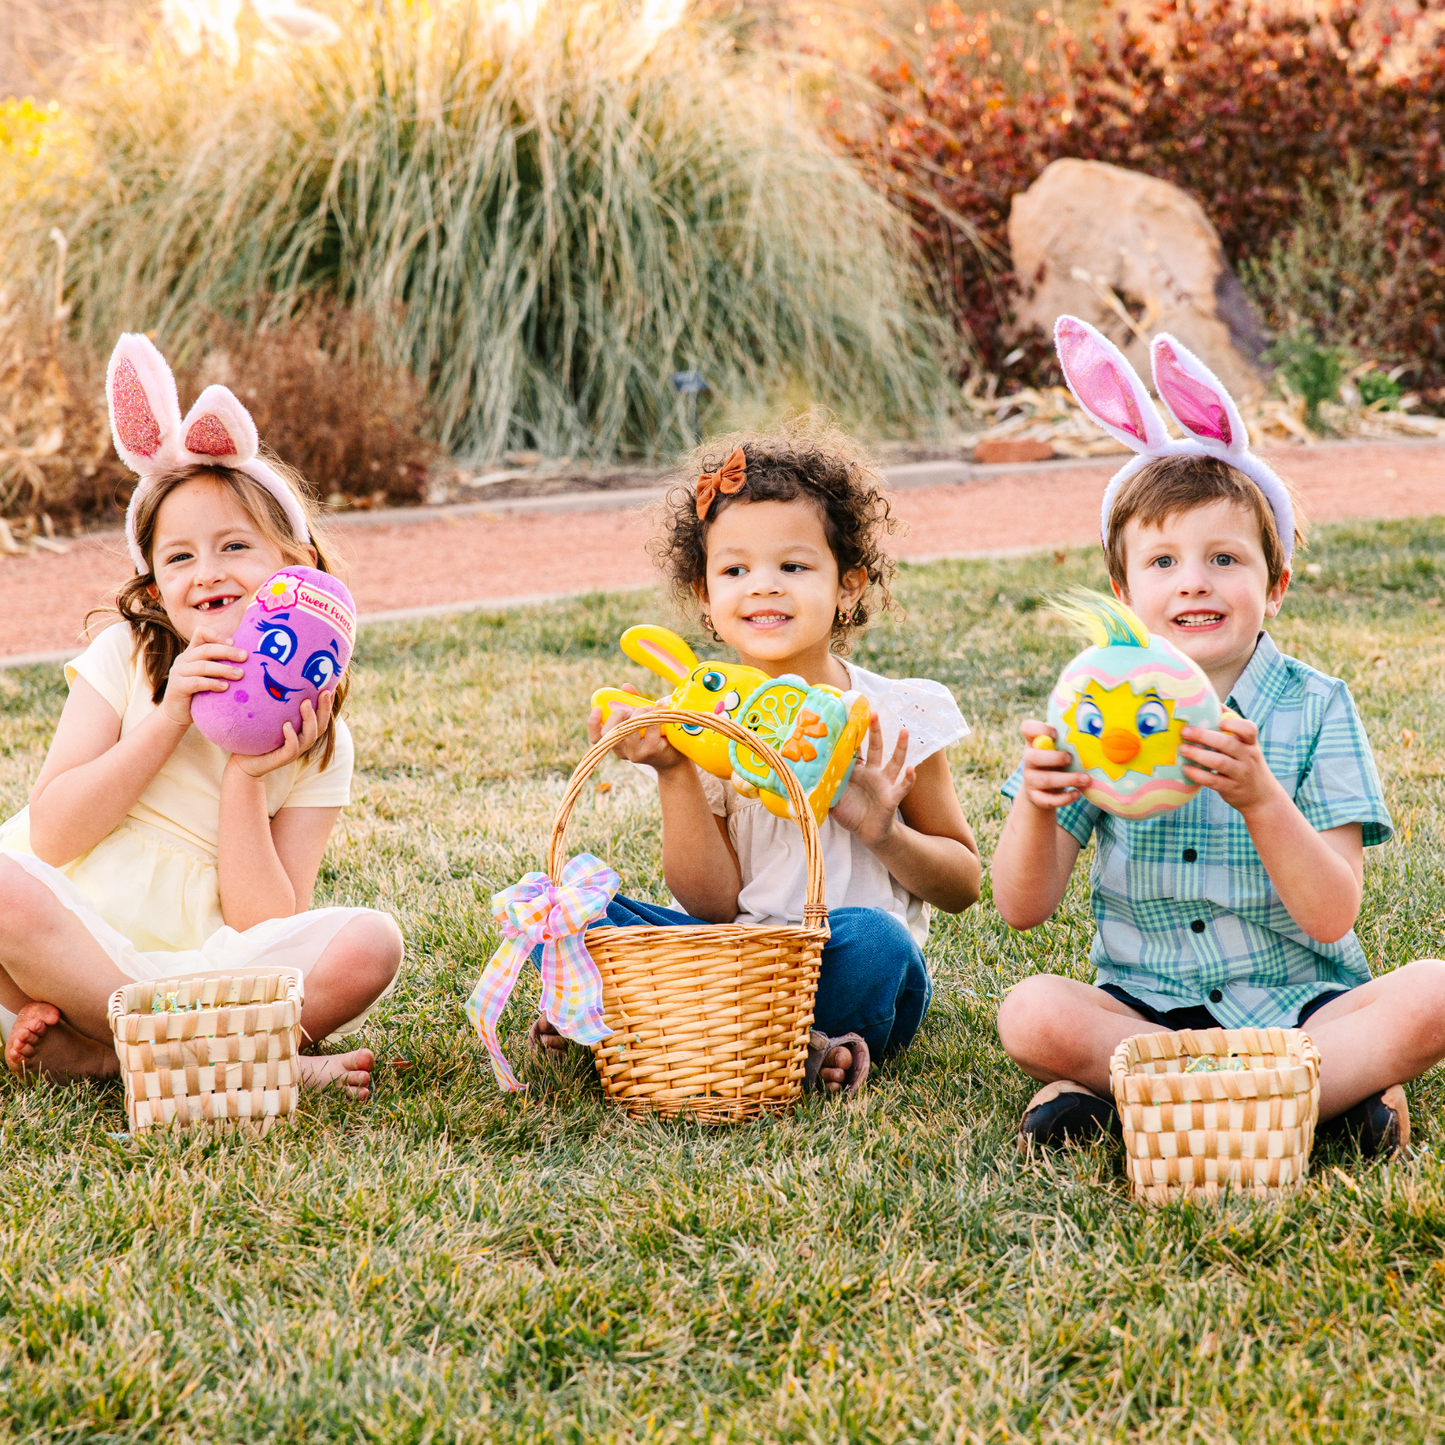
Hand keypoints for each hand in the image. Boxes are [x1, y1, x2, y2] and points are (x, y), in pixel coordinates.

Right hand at [161, 626, 246, 726]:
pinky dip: (212, 684)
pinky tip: (225, 687)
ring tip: (240, 674)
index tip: (234, 642)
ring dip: (224, 669)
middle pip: (207, 649)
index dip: (217, 635)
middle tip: (245, 657)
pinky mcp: (177, 686)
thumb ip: (221, 664)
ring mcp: (178, 672)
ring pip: (203, 666)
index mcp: (192, 652)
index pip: (201, 633)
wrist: (178, 714)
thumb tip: (248, 658)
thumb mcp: (209, 675)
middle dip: (228, 652)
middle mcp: (183, 659)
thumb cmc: (200, 693)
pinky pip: (196, 682)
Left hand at [229, 691, 334, 778]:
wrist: (243, 762)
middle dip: (325, 709)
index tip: (330, 687)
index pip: (321, 717)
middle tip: (324, 692)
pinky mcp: (283, 759)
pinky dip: (292, 737)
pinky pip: (292, 748)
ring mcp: (294, 751)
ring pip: (310, 736)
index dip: (328, 704)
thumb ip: (276, 704)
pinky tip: (287, 725)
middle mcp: (302, 741)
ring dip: (310, 719)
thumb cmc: (256, 737)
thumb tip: (276, 676)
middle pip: (321, 725)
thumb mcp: (269, 718)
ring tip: (305, 703)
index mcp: (302, 731)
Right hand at [587, 688, 688, 771]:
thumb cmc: (655, 736)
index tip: (597, 709)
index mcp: (615, 743)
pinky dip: (655, 715)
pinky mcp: (651, 751)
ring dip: (638, 714)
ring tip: (648, 707)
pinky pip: (650, 729)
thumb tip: (625, 687)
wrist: (673, 758)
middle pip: (609, 733)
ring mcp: (636, 753)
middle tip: (629, 709)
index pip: (596, 738)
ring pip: (629, 730)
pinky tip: (660, 707)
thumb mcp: (641, 719)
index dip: (592, 724)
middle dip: (618, 715)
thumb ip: (632, 703)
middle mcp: (622, 751)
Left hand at [829, 713, 915, 846]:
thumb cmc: (850, 813)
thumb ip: (820, 789)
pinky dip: (908, 779)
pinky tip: (911, 769)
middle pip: (874, 748)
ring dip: (900, 747)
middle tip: (874, 712)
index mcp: (856, 771)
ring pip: (893, 762)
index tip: (848, 716)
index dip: (851, 735)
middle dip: (874, 730)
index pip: (854, 749)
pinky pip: (902, 787)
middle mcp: (872, 773)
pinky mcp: (892, 797)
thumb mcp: (831, 800)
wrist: (867, 832)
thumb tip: (801, 781)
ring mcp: (883, 783)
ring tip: (904, 732)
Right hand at [1017, 719, 1090, 809]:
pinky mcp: (1035, 797)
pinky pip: (1047, 800)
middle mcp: (1028, 760)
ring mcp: (1030, 780)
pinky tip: (1077, 793)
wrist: (1044, 788)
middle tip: (1070, 758)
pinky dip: (1064, 798)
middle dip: (1054, 758)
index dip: (1039, 729)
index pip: (1027, 728)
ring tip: (1086, 779)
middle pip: (1031, 757)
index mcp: (1034, 743)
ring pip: (1044, 780)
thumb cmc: (1057, 762)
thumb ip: (1068, 740)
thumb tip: (1096, 732)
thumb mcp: (1059, 749)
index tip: (1056, 734)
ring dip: (1067, 779)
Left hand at [1179, 714, 1281, 815]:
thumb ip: (1232, 723)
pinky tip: (1185, 768)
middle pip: (1227, 745)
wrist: (1262, 796)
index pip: (1249, 730)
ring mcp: (1240, 774)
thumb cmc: (1247, 762)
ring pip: (1219, 763)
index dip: (1235, 724)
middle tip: (1184, 732)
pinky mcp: (1231, 789)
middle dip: (1204, 737)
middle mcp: (1248, 757)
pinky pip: (1213, 781)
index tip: (1219, 722)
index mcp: (1250, 743)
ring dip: (1198, 755)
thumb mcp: (1246, 744)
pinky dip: (1198, 775)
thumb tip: (1214, 700)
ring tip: (1182, 749)